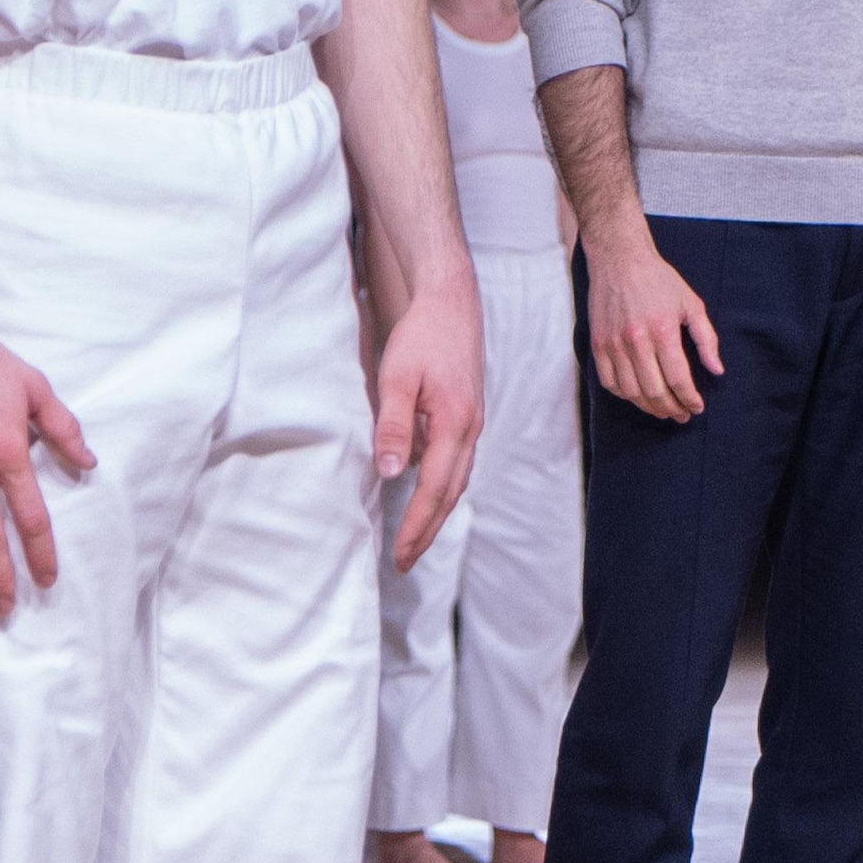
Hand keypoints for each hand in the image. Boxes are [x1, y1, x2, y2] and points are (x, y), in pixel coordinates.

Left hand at [370, 275, 484, 573]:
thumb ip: (394, 426)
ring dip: (435, 512)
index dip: (417, 526)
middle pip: (451, 494)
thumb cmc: (422, 336)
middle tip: (405, 562)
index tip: (400, 555)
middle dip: (428, 530)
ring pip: (456, 481)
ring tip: (413, 538)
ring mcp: (471, 423)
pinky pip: (455, 462)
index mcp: (456, 425)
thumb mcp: (397, 378)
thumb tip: (391, 474)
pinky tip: (423, 492)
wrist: (451, 301)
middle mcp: (470, 430)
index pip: (434, 490)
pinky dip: (441, 487)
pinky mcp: (466, 415)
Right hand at [583, 228, 720, 423]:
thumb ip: (706, 339)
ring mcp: (613, 343)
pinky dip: (625, 395)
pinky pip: (609, 382)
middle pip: (654, 390)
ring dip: (649, 407)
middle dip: (671, 409)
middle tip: (682, 415)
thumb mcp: (691, 303)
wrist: (619, 259)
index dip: (689, 399)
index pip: (678, 378)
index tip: (696, 407)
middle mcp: (636, 340)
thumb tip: (716, 370)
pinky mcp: (598, 344)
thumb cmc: (658, 280)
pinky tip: (638, 396)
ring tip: (662, 410)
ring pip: (631, 391)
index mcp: (663, 330)